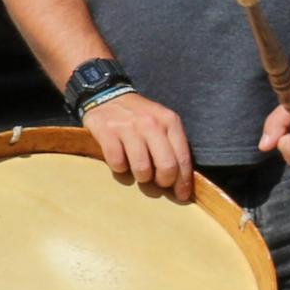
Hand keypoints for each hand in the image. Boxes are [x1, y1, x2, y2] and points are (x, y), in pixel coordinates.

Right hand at [82, 90, 196, 198]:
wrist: (107, 95)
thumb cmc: (139, 115)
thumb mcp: (161, 122)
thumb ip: (171, 144)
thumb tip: (180, 178)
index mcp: (170, 121)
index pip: (182, 158)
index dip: (183, 181)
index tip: (181, 195)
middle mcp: (151, 123)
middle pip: (166, 166)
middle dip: (163, 181)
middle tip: (157, 184)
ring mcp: (128, 127)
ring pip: (141, 168)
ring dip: (140, 177)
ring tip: (138, 172)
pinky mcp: (107, 132)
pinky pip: (117, 163)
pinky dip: (119, 168)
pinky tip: (121, 161)